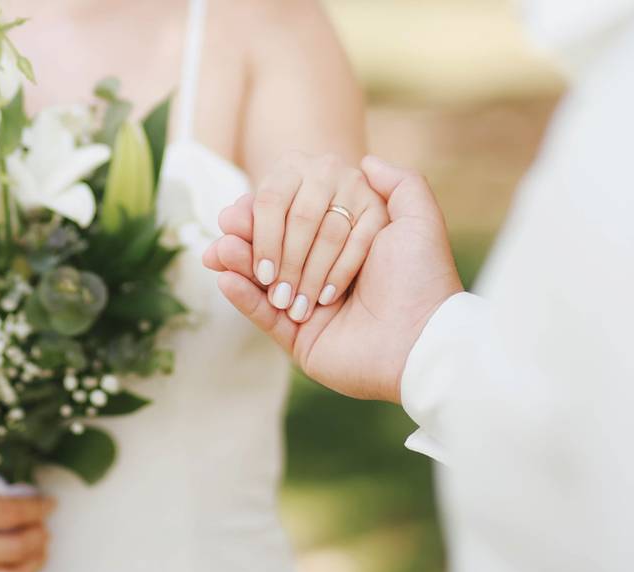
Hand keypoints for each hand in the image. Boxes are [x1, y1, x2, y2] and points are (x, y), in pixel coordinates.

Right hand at [204, 156, 463, 402]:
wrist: (422, 340)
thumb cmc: (421, 280)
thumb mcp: (418, 221)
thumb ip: (401, 185)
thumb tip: (368, 161)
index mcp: (345, 244)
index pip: (297, 218)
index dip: (269, 210)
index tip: (246, 203)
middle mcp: (323, 272)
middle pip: (273, 246)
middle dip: (248, 235)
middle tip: (228, 225)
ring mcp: (306, 306)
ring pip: (261, 279)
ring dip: (238, 261)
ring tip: (219, 251)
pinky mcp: (296, 339)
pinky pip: (261, 316)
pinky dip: (241, 297)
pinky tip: (225, 279)